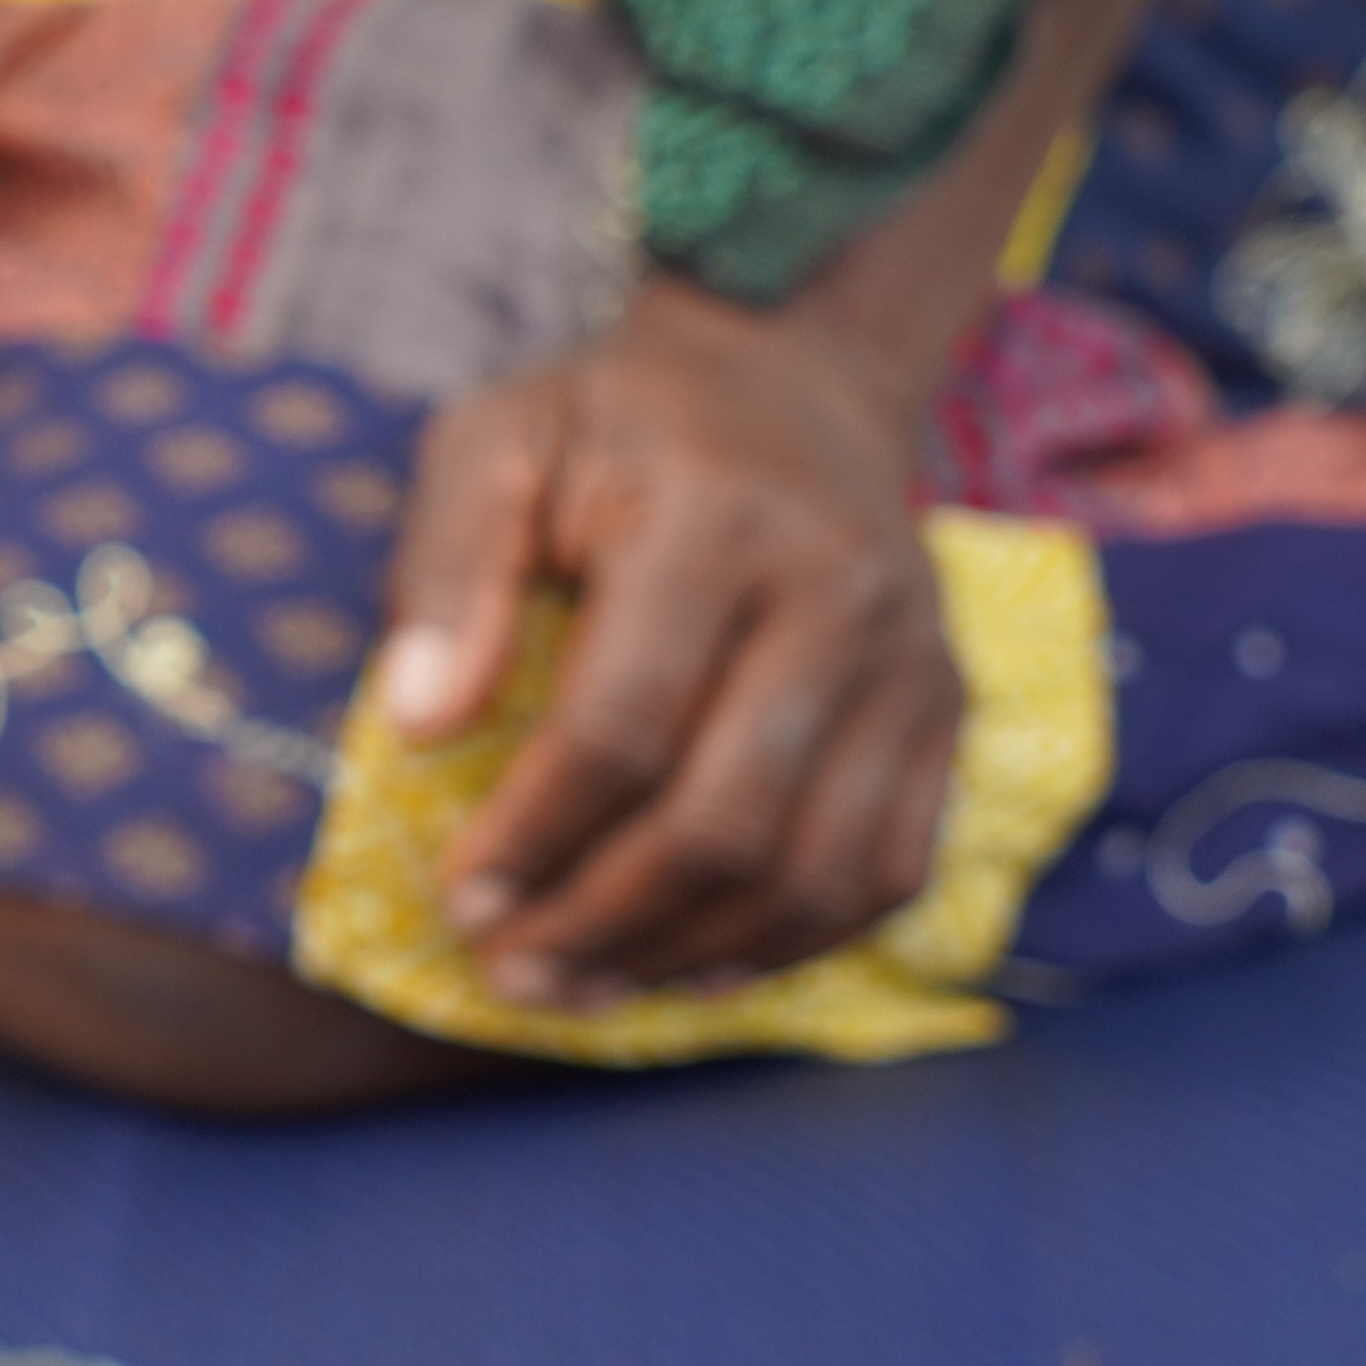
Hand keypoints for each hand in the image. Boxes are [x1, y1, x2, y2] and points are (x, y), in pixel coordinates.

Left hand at [371, 282, 959, 1006]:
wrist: (793, 379)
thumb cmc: (615, 424)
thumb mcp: (496, 443)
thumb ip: (445, 571)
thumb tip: (417, 727)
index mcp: (717, 524)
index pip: (623, 725)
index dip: (535, 834)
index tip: (461, 896)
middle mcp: (841, 599)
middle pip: (727, 818)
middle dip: (603, 920)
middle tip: (509, 970)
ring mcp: (912, 663)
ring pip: (816, 869)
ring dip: (688, 954)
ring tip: (579, 986)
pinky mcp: (947, 711)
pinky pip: (888, 869)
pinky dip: (792, 942)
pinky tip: (691, 967)